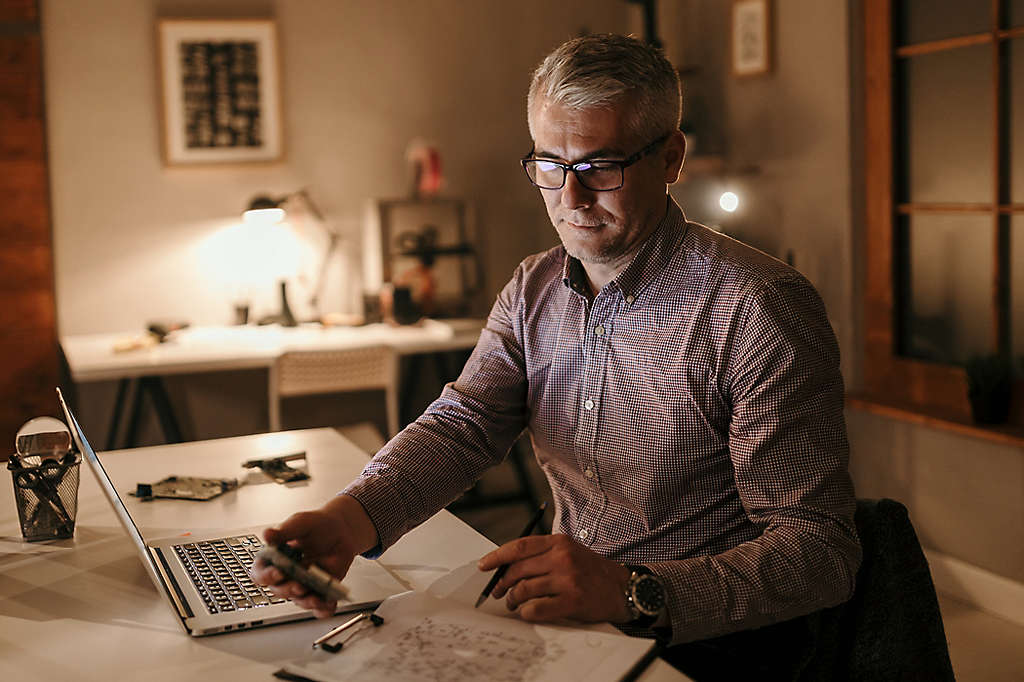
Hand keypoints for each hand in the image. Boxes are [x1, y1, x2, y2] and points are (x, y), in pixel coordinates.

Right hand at [249, 494, 377, 617]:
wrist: (339, 531)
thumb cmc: (315, 526)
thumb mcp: (299, 523)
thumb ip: (284, 531)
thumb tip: (267, 534)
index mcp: (274, 560)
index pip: (261, 574)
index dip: (266, 576)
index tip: (277, 572)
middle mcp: (286, 577)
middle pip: (280, 591)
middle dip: (289, 589)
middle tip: (299, 584)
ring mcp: (303, 586)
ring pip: (300, 601)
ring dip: (308, 602)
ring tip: (317, 597)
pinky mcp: (319, 592)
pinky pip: (320, 608)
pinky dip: (324, 609)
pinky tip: (330, 603)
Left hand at [477, 534, 632, 623]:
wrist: (621, 587)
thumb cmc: (591, 570)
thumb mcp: (569, 551)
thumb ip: (542, 554)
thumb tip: (507, 567)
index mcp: (558, 542)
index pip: (519, 547)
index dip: (497, 557)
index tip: (484, 566)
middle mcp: (562, 558)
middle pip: (518, 570)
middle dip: (502, 583)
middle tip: (497, 592)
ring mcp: (567, 579)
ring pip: (524, 590)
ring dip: (513, 600)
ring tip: (513, 604)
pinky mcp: (572, 600)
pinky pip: (537, 608)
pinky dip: (527, 612)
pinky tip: (528, 612)